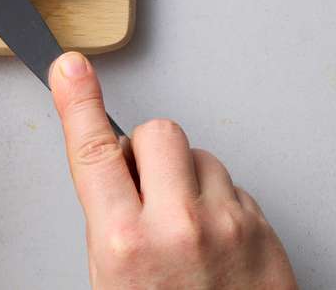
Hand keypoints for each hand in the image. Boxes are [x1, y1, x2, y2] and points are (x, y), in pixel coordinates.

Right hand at [51, 52, 297, 288]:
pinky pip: (235, 189)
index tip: (70, 67)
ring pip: (201, 157)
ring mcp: (229, 226)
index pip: (93, 151)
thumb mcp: (111, 280)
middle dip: (147, 154)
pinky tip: (216, 245)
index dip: (77, 101)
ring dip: (189, 181)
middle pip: (156, 133)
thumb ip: (110, 220)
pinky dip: (222, 207)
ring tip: (186, 231)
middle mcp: (178, 228)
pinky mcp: (265, 232)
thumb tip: (114, 168)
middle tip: (145, 192)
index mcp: (125, 243)